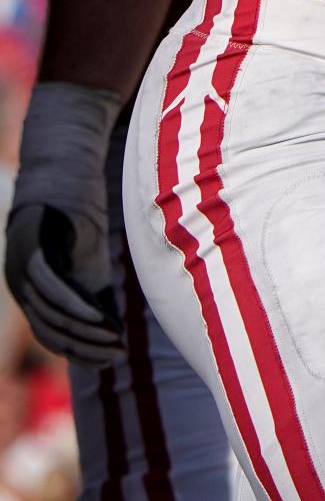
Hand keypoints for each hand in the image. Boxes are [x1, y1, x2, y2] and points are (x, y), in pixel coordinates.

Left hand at [5, 83, 123, 364]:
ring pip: (48, 312)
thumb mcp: (90, 257)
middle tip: (117, 353)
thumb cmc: (81, 210)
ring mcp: (20, 262)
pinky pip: (50, 284)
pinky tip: (100, 318)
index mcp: (28, 287)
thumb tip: (115, 335)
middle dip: (85, 347)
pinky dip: (76, 305)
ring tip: (114, 340)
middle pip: (49, 329)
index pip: (50, 334)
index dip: (81, 352)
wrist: (69, 157)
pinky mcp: (29, 241)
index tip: (113, 358)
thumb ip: (95, 293)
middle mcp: (17, 279)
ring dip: (83, 332)